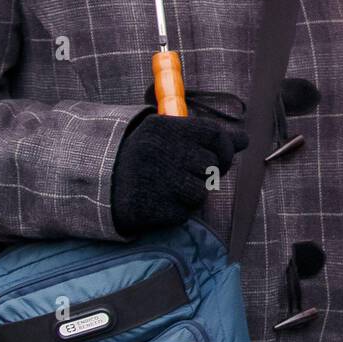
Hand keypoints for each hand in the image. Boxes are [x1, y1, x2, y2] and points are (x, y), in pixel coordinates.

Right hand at [110, 112, 248, 235]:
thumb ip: (207, 136)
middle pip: (210, 166)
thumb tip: (245, 141)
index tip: (221, 156)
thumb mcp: (168, 134)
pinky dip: (176, 211)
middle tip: (187, 173)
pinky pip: (183, 214)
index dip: (225, 148)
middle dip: (205, 173)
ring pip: (200, 193)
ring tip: (172, 187)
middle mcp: (160, 151)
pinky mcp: (149, 208)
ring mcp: (154, 180)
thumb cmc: (144, 154)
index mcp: (164, 128)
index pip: (215, 134)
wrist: (97, 179)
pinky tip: (159, 201)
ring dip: (192, 194)